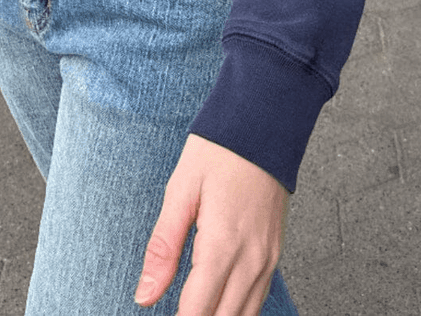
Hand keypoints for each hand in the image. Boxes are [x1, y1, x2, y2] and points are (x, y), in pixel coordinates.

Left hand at [134, 133, 289, 315]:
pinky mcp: (275, 254)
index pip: (196, 313)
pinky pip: (258, 300)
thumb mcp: (180, 191)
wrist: (264, 124)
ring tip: (192, 309)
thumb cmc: (220, 151)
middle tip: (174, 312)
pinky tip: (219, 304)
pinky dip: (237, 310)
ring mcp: (268, 259)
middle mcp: (251, 260)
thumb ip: (163, 247)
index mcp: (222, 246)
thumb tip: (144, 296)